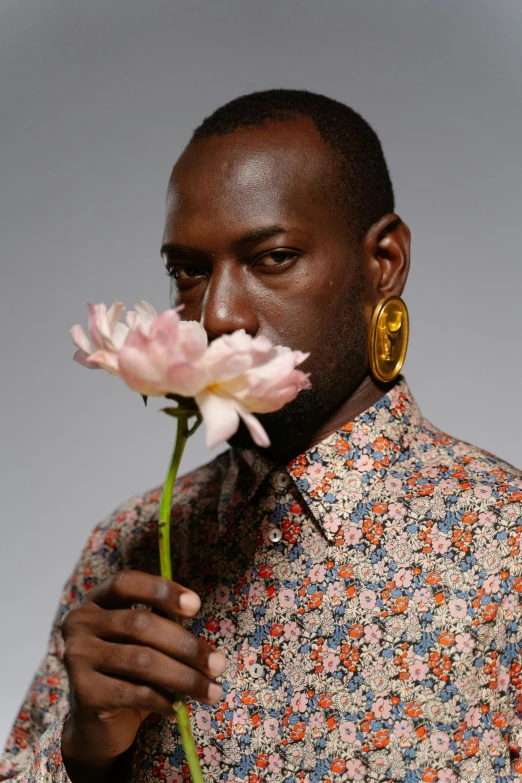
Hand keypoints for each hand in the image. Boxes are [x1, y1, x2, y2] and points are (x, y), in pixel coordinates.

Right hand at [61, 570, 226, 775]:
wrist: (95, 721)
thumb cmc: (127, 670)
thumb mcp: (143, 640)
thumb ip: (162, 624)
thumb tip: (200, 630)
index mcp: (96, 600)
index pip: (126, 583)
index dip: (161, 590)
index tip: (196, 606)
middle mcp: (80, 623)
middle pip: (139, 624)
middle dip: (186, 645)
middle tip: (219, 664)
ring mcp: (77, 657)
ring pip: (142, 661)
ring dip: (184, 678)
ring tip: (212, 690)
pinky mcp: (84, 692)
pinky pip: (134, 692)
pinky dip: (163, 700)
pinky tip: (179, 707)